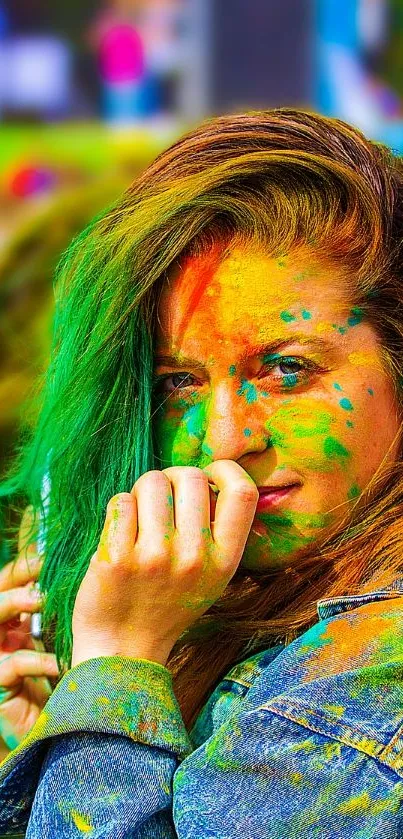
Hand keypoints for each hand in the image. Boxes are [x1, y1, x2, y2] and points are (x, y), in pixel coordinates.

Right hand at [0, 507, 59, 751]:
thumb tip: (101, 565)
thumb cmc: (72, 674)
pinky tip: (57, 661)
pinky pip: (11, 667)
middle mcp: (5, 631)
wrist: (68, 726)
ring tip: (39, 598)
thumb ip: (76, 605)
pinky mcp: (1, 685)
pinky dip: (36, 661)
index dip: (29, 562)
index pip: (15, 577)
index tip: (52, 550)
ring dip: (15, 603)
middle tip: (42, 566)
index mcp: (20, 615)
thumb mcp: (74, 633)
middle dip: (17, 575)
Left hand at [71, 460, 258, 667]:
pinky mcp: (116, 558)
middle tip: (162, 499)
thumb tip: (207, 475)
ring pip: (152, 482)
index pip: (243, 492)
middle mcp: (194, 558)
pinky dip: (119, 508)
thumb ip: (215, 531)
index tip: (208, 475)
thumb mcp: (210, 577)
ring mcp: (155, 558)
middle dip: (172, 478)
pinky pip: (120, 501)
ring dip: (142, 491)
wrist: (122, 651)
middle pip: (191, 476)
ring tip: (139, 516)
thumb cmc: (166, 603)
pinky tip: (120, 532)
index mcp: (225, 561)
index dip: (225, 470)